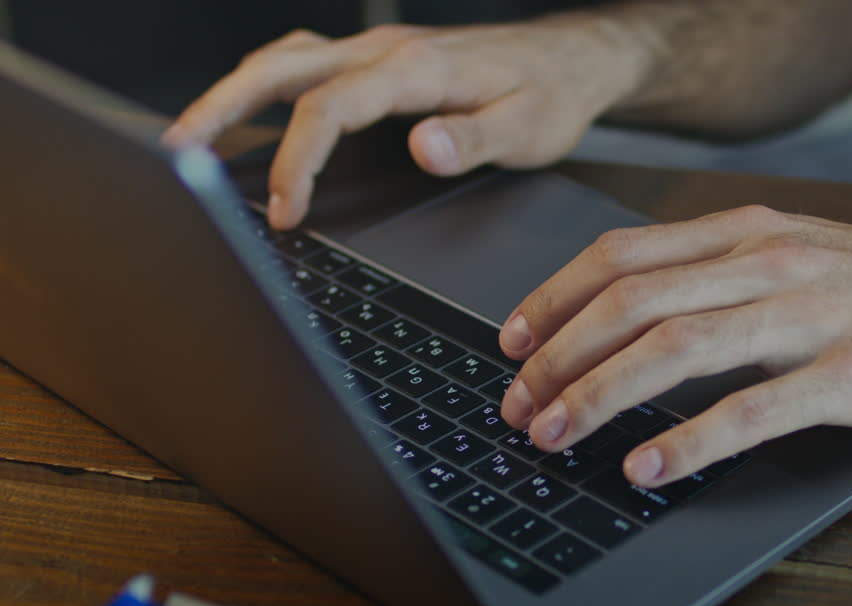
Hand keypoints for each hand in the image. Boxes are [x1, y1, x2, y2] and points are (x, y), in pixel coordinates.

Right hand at [162, 16, 647, 228]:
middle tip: (178, 154)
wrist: (575, 59)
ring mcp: (381, 52)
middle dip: (222, 109)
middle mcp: (389, 51)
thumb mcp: (530, 128)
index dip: (298, 160)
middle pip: (283, 69)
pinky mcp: (383, 62)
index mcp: (417, 70)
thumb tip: (420, 148)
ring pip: (286, 62)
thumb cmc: (554, 93)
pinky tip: (254, 115)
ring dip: (233, 94)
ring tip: (191, 137)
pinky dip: (269, 89)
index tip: (284, 211)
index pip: (331, 109)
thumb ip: (473, 140)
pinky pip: (309, 66)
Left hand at [497, 205, 851, 486]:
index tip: (513, 341)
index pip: (622, 255)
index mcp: (747, 229)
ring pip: (676, 349)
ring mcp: (809, 315)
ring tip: (556, 435)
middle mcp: (768, 261)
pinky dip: (688, 441)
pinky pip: (751, 409)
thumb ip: (717, 269)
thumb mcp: (794, 248)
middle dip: (559, 358)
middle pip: (632, 302)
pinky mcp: (849, 374)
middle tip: (519, 406)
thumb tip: (628, 313)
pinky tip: (646, 467)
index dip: (554, 298)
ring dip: (600, 397)